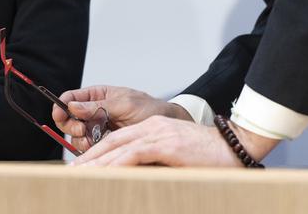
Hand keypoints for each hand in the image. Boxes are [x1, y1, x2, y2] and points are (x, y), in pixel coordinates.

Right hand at [53, 85, 190, 152]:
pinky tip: (99, 147)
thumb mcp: (124, 103)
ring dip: (81, 139)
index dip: (61, 106)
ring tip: (93, 140)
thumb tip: (73, 106)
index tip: (60, 114)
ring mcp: (97, 127)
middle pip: (68, 118)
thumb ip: (98, 106)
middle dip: (71, 125)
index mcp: (96, 95)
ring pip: (76, 134)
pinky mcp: (104, 142)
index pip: (70, 98)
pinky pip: (89, 147)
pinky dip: (90, 149)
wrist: (166, 125)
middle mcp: (93, 110)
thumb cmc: (147, 107)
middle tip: (82, 129)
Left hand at [73, 115, 244, 166]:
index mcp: (153, 129)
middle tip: (72, 171)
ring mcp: (158, 134)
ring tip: (80, 174)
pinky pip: (136, 154)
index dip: (98, 152)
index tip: (83, 165)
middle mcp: (151, 128)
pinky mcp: (167, 144)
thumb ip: (158, 164)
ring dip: (98, 162)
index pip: (118, 139)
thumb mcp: (178, 159)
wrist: (236, 145)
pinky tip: (105, 173)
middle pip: (112, 142)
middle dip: (91, 157)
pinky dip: (118, 163)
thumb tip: (140, 180)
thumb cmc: (211, 157)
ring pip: (119, 147)